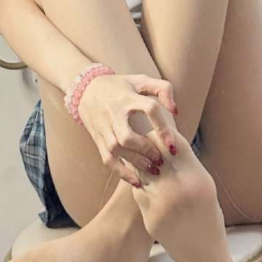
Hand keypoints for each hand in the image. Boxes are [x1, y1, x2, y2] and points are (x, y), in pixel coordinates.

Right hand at [77, 72, 179, 186]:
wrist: (86, 89)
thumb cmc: (120, 86)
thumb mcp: (140, 80)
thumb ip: (163, 89)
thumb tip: (175, 111)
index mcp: (127, 97)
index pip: (149, 109)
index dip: (162, 127)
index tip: (173, 144)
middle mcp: (114, 113)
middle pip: (127, 136)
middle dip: (146, 150)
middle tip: (161, 160)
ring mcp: (104, 127)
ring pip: (116, 150)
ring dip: (136, 162)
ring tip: (154, 170)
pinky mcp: (98, 139)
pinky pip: (108, 159)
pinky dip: (121, 173)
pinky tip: (137, 181)